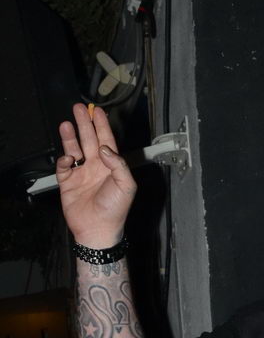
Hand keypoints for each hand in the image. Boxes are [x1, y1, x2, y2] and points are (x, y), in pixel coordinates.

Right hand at [56, 104, 136, 247]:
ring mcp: (81, 174)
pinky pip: (63, 166)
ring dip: (70, 136)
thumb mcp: (126, 185)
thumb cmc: (116, 209)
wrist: (98, 228)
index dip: (102, 125)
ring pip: (74, 148)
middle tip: (79, 108)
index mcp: (111, 166)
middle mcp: (96, 167)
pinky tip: (68, 157)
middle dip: (84, 123)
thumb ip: (119, 164)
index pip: (106, 140)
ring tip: (66, 123)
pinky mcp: (68, 183)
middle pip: (89, 139)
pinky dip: (64, 160)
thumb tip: (104, 148)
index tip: (97, 111)